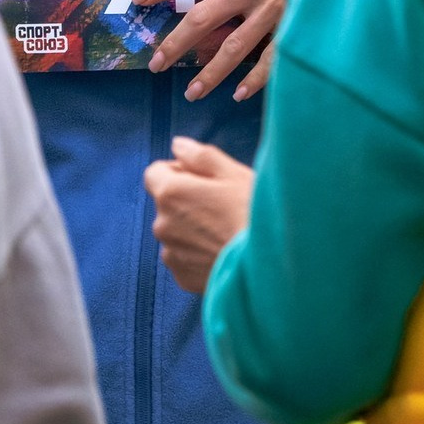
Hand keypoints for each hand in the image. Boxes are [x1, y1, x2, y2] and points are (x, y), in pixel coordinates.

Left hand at [132, 0, 282, 100]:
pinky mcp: (294, 24)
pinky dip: (258, 79)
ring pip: (234, 47)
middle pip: (203, 18)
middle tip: (156, 63)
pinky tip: (241, 95)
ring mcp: (272, 10)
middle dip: (176, 43)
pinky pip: (272, 57)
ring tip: (192, 92)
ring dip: (211, 72)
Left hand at [144, 136, 253, 292]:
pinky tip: (223, 252)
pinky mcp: (182, 278)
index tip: (202, 178)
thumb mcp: (232, 173)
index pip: (154, 173)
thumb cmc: (253, 215)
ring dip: (191, 228)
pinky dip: (197, 254)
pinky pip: (184, 258)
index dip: (177, 171)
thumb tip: (178, 145)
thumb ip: (199, 156)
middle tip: (221, 205)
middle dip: (186, 201)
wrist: (269, 266)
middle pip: (166, 204)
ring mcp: (171, 254)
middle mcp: (162, 224)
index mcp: (171, 193)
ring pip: (175, 232)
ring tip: (225, 231)